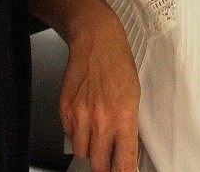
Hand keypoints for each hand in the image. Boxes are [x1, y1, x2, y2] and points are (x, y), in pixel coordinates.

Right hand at [60, 10, 140, 171]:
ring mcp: (81, 115)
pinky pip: (69, 134)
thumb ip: (129, 126)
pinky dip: (76, 132)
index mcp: (125, 118)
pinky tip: (84, 117)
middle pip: (99, 164)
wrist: (96, 40)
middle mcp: (102, 120)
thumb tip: (126, 149)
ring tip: (96, 132)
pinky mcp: (65, 109)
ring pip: (82, 152)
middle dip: (104, 164)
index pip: (124, 162)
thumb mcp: (134, 97)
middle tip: (108, 157)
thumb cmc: (118, 63)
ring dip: (89, 148)